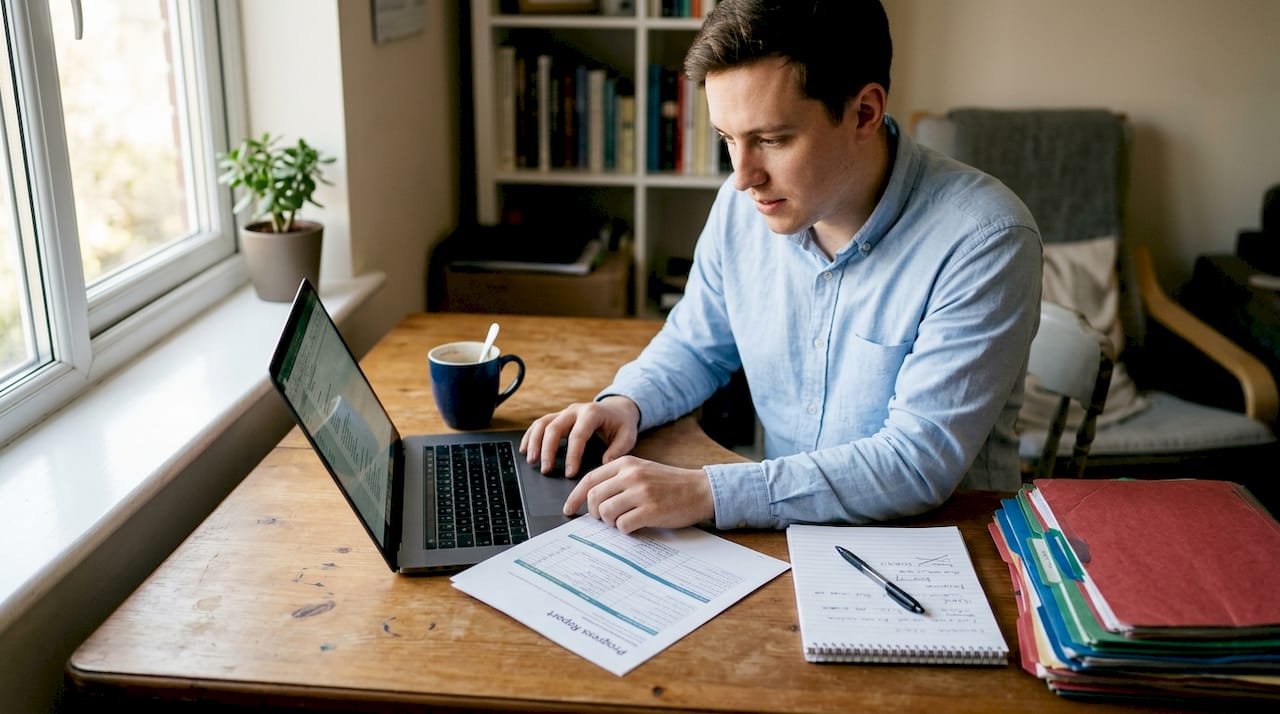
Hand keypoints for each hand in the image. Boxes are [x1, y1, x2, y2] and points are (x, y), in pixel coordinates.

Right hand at [520, 395, 640, 476]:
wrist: (618, 408)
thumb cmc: (622, 423)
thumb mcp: (628, 436)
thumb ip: (618, 450)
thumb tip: (605, 465)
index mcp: (592, 413)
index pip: (578, 435)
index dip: (572, 455)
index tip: (570, 473)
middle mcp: (575, 410)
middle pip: (554, 427)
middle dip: (548, 450)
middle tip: (546, 470)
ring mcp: (564, 412)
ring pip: (543, 424)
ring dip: (534, 442)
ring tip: (532, 461)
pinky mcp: (558, 417)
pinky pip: (539, 424)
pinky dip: (530, 436)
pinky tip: (524, 450)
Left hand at [563, 456, 714, 533]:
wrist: (700, 490)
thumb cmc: (669, 484)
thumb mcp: (642, 470)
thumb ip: (618, 479)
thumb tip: (590, 499)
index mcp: (626, 463)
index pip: (589, 479)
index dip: (575, 496)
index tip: (569, 509)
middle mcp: (631, 475)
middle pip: (594, 497)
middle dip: (593, 512)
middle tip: (601, 518)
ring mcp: (641, 492)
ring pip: (605, 512)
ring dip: (610, 522)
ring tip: (622, 520)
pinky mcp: (651, 510)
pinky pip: (623, 525)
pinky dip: (625, 529)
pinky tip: (635, 525)